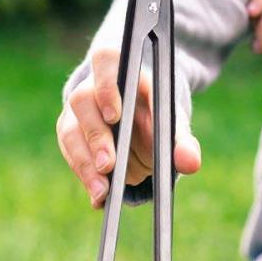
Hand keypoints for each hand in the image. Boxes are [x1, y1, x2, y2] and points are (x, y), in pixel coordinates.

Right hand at [57, 46, 201, 207]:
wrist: (137, 125)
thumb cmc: (155, 117)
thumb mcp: (172, 124)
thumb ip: (183, 142)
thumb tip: (190, 164)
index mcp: (121, 71)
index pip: (105, 62)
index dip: (106, 87)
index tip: (115, 116)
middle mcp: (92, 87)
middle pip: (83, 102)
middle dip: (96, 136)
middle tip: (109, 165)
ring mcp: (77, 112)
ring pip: (71, 132)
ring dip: (86, 163)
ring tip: (103, 191)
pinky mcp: (70, 135)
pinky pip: (71, 155)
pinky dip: (85, 178)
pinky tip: (99, 198)